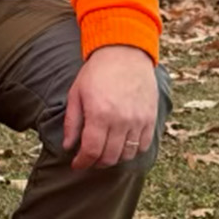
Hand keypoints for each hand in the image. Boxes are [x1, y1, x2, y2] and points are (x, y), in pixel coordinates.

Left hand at [64, 44, 157, 169]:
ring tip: (104, 152)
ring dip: (114, 158)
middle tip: (89, 160)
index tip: (76, 165)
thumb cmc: (97, 72)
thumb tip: (68, 146)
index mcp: (99, 114)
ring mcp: (138, 120)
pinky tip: (121, 145)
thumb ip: (72, 122)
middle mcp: (121, 120)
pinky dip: (132, 151)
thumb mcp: (76, 94)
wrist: (125, 53)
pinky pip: (143, 146)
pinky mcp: (150, 118)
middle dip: (96, 163)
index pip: (91, 151)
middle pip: (109, 157)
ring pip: (127, 154)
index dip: (82, 162)